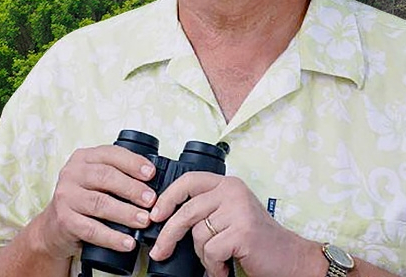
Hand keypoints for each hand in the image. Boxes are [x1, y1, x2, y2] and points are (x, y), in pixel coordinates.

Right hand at [32, 144, 158, 260]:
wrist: (55, 225)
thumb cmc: (84, 198)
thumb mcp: (95, 179)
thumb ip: (116, 174)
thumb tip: (153, 182)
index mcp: (83, 158)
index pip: (109, 154)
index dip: (132, 162)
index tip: (151, 174)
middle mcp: (71, 173)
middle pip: (105, 177)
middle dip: (132, 188)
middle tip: (152, 200)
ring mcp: (66, 197)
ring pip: (99, 203)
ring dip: (125, 213)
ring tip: (144, 221)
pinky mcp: (64, 220)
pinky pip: (92, 229)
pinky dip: (112, 237)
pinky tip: (127, 242)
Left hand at [148, 173, 322, 276]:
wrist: (293, 258)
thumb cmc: (258, 240)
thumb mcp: (231, 214)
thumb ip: (207, 209)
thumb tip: (165, 218)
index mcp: (228, 184)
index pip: (189, 181)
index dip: (168, 197)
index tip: (154, 214)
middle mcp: (232, 192)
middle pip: (187, 210)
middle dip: (169, 234)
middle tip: (159, 251)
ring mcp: (238, 210)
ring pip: (198, 234)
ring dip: (203, 256)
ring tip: (217, 262)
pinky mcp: (242, 231)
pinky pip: (211, 251)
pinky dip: (214, 265)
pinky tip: (224, 268)